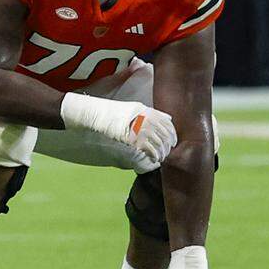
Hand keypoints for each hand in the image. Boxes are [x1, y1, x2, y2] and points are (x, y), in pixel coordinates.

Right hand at [60, 94, 176, 163]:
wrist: (96, 118)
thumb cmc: (113, 114)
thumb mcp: (134, 108)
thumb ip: (151, 113)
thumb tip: (169, 118)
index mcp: (148, 111)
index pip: (168, 124)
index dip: (172, 134)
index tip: (172, 142)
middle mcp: (147, 119)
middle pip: (165, 135)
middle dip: (167, 146)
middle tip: (165, 153)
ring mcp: (141, 129)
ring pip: (159, 145)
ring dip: (161, 153)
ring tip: (158, 158)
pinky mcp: (134, 140)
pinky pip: (150, 151)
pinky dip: (154, 157)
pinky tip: (152, 160)